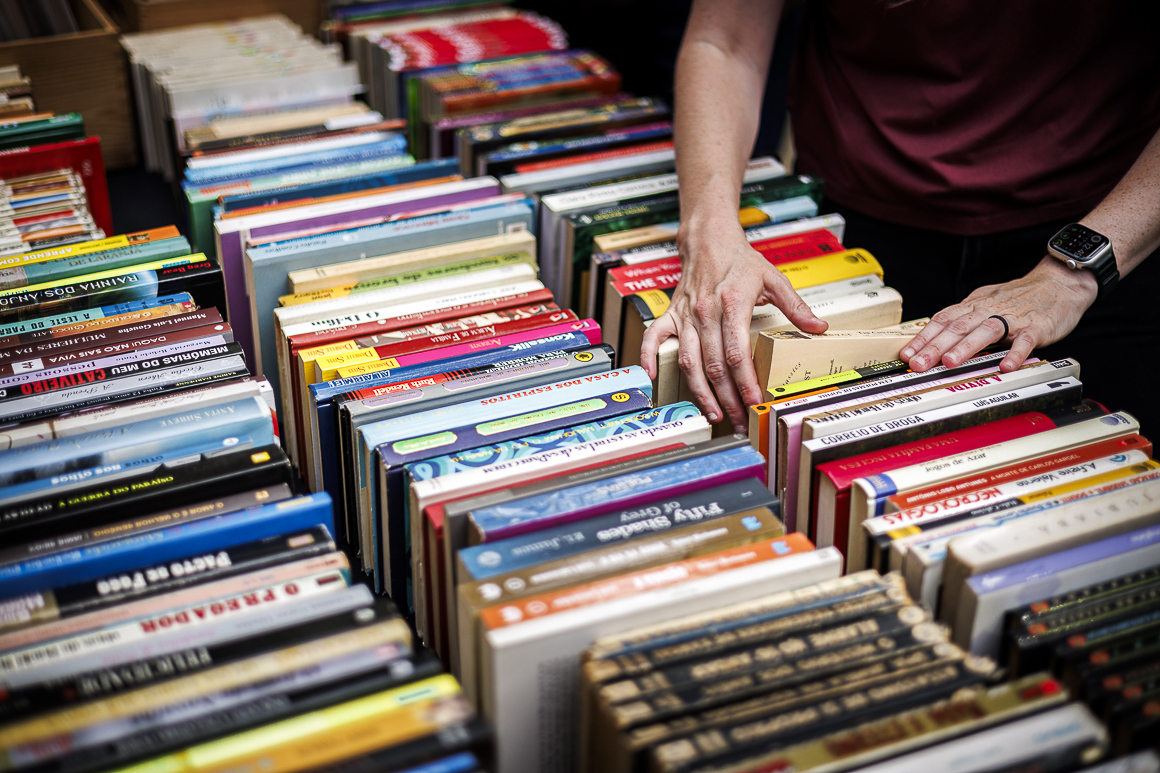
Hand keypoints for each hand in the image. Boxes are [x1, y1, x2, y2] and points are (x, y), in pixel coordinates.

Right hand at [640, 220, 827, 431]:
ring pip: (689, 361)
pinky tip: (652, 380)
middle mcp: (706, 313)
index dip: (745, 381)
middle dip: (727, 397)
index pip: (737, 353)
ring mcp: (685, 316)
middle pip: (714, 365)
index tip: (754, 401)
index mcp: (732, 304)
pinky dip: (649, 359)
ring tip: (713, 414)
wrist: (709, 239)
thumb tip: (819, 327)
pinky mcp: (670, 315)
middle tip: (739, 420)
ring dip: (700, 392)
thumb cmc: (740, 261)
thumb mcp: (773, 279)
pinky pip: (653, 340)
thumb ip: (796, 306)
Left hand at [900, 256, 1098, 372]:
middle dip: (935, 347)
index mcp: (974, 305)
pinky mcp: (1036, 327)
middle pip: (957, 327)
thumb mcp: (985, 301)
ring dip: (966, 348)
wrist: (1060, 282)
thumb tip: (935, 334)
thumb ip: (964, 317)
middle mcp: (989, 310)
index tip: (906, 355)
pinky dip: (1015, 352)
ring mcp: (1013, 318)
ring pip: (985, 331)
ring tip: (950, 363)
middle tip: (918, 365)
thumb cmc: (1020, 296)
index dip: (923, 338)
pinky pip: (1025, 340)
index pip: (942, 320)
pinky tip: (1006, 365)